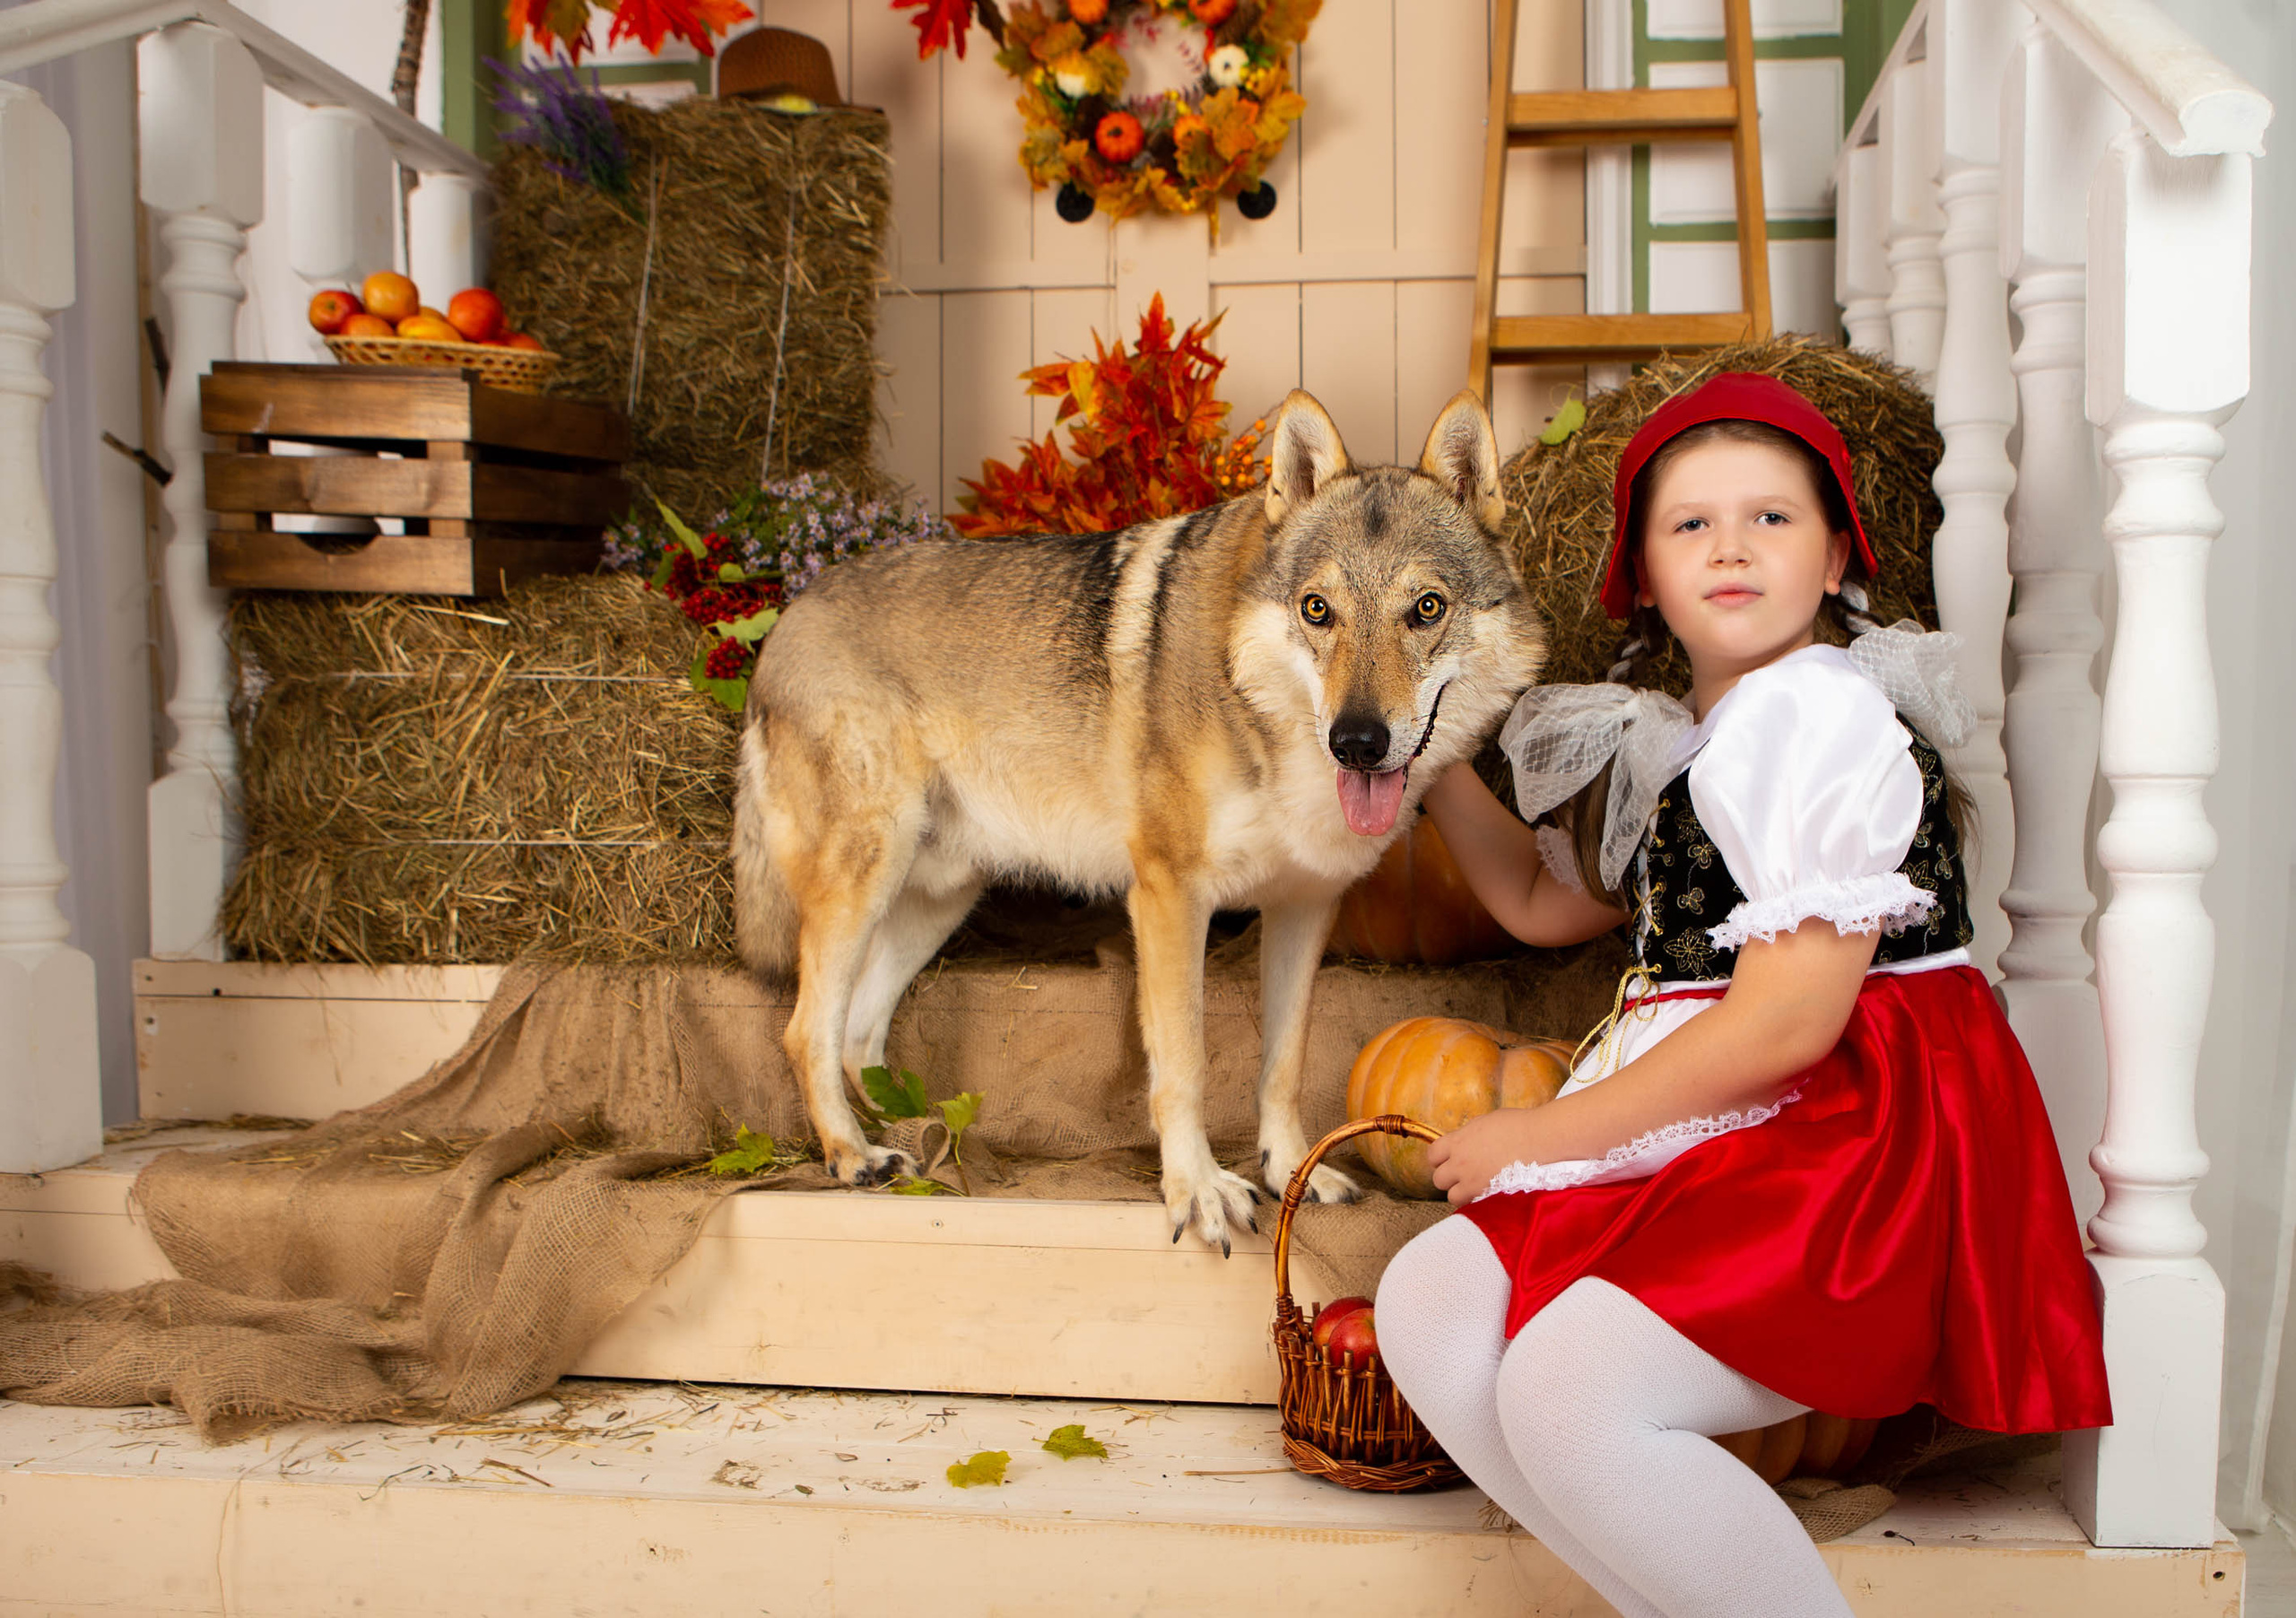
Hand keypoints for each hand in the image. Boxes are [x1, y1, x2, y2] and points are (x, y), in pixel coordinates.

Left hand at [1427, 1107, 1557, 1206]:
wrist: (1539, 1139)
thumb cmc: (1517, 1126)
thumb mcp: (1483, 1123)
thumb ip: (1467, 1136)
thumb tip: (1462, 1144)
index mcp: (1457, 1141)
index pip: (1432, 1155)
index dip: (1439, 1158)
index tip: (1448, 1159)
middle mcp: (1460, 1163)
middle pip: (1438, 1179)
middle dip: (1448, 1177)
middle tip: (1462, 1174)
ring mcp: (1473, 1181)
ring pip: (1452, 1196)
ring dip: (1460, 1193)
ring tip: (1475, 1186)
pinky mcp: (1488, 1195)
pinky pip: (1472, 1205)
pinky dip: (1476, 1202)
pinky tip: (1487, 1193)